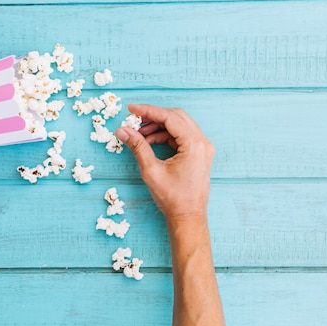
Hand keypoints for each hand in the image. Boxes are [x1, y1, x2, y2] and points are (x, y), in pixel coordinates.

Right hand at [115, 104, 214, 222]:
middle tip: (134, 120)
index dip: (148, 111)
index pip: (169, 117)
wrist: (188, 217)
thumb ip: (138, 146)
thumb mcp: (151, 171)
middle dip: (154, 116)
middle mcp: (202, 143)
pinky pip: (182, 136)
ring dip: (159, 126)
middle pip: (176, 117)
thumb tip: (123, 130)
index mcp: (194, 144)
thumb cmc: (173, 198)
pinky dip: (166, 135)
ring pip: (180, 125)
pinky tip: (150, 141)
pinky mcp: (200, 154)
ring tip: (140, 134)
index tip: (131, 109)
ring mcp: (203, 148)